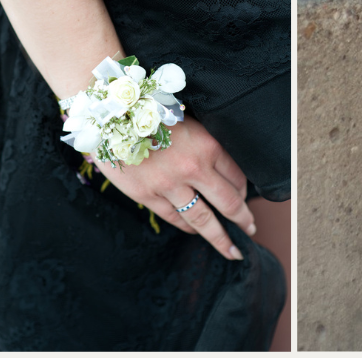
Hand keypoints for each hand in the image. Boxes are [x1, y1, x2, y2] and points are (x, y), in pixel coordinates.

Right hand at [93, 117, 254, 259]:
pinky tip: (196, 232)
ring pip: (203, 219)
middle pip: (228, 203)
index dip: (244, 191)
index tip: (245, 199)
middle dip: (242, 220)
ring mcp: (170, 185)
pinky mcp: (148, 195)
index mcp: (208, 145)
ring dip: (220, 237)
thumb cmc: (152, 111)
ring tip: (231, 250)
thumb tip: (222, 166)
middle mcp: (193, 168)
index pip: (237, 177)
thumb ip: (205, 142)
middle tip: (250, 230)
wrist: (110, 115)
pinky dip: (188, 227)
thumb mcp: (189, 119)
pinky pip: (175, 218)